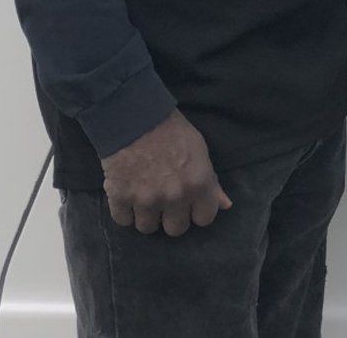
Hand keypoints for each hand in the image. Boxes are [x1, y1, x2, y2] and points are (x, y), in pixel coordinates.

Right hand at [100, 108, 232, 235]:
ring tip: (146, 195)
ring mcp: (146, 200)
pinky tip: (129, 194)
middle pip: (176, 230)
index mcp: (198, 184)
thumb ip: (212, 182)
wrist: (135, 116)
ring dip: (147, 214)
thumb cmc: (172, 130)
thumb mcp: (200, 150)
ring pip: (148, 228)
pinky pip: (123, 221)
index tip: (191, 202)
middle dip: (172, 216)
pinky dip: (125, 210)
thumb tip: (226, 205)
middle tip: (167, 199)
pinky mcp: (120, 198)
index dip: (198, 210)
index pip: (204, 219)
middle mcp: (174, 197)